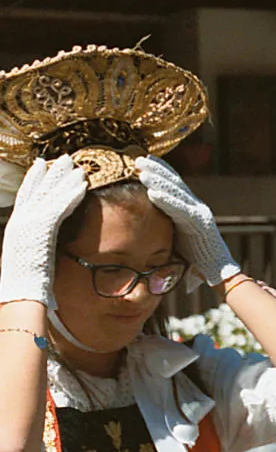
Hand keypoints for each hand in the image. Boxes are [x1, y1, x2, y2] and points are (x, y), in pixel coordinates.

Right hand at [0, 156, 87, 307]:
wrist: (21, 293)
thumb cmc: (27, 283)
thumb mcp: (29, 256)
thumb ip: (36, 241)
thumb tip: (44, 239)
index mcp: (15, 226)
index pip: (25, 196)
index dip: (34, 179)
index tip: (42, 164)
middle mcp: (19, 221)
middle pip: (37, 189)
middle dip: (51, 172)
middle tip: (65, 158)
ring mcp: (28, 224)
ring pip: (49, 195)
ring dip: (65, 180)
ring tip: (80, 168)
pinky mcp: (41, 230)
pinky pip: (59, 207)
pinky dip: (71, 195)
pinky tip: (83, 186)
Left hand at [135, 157, 238, 285]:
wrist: (218, 273)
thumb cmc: (196, 260)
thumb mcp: (177, 237)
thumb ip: (167, 226)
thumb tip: (146, 222)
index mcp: (192, 208)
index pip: (176, 184)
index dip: (162, 169)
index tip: (146, 159)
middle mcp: (197, 207)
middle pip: (175, 183)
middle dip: (156, 169)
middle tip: (138, 158)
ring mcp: (200, 214)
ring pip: (176, 193)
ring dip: (158, 181)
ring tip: (142, 171)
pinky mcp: (200, 224)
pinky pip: (180, 210)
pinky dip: (166, 201)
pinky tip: (151, 193)